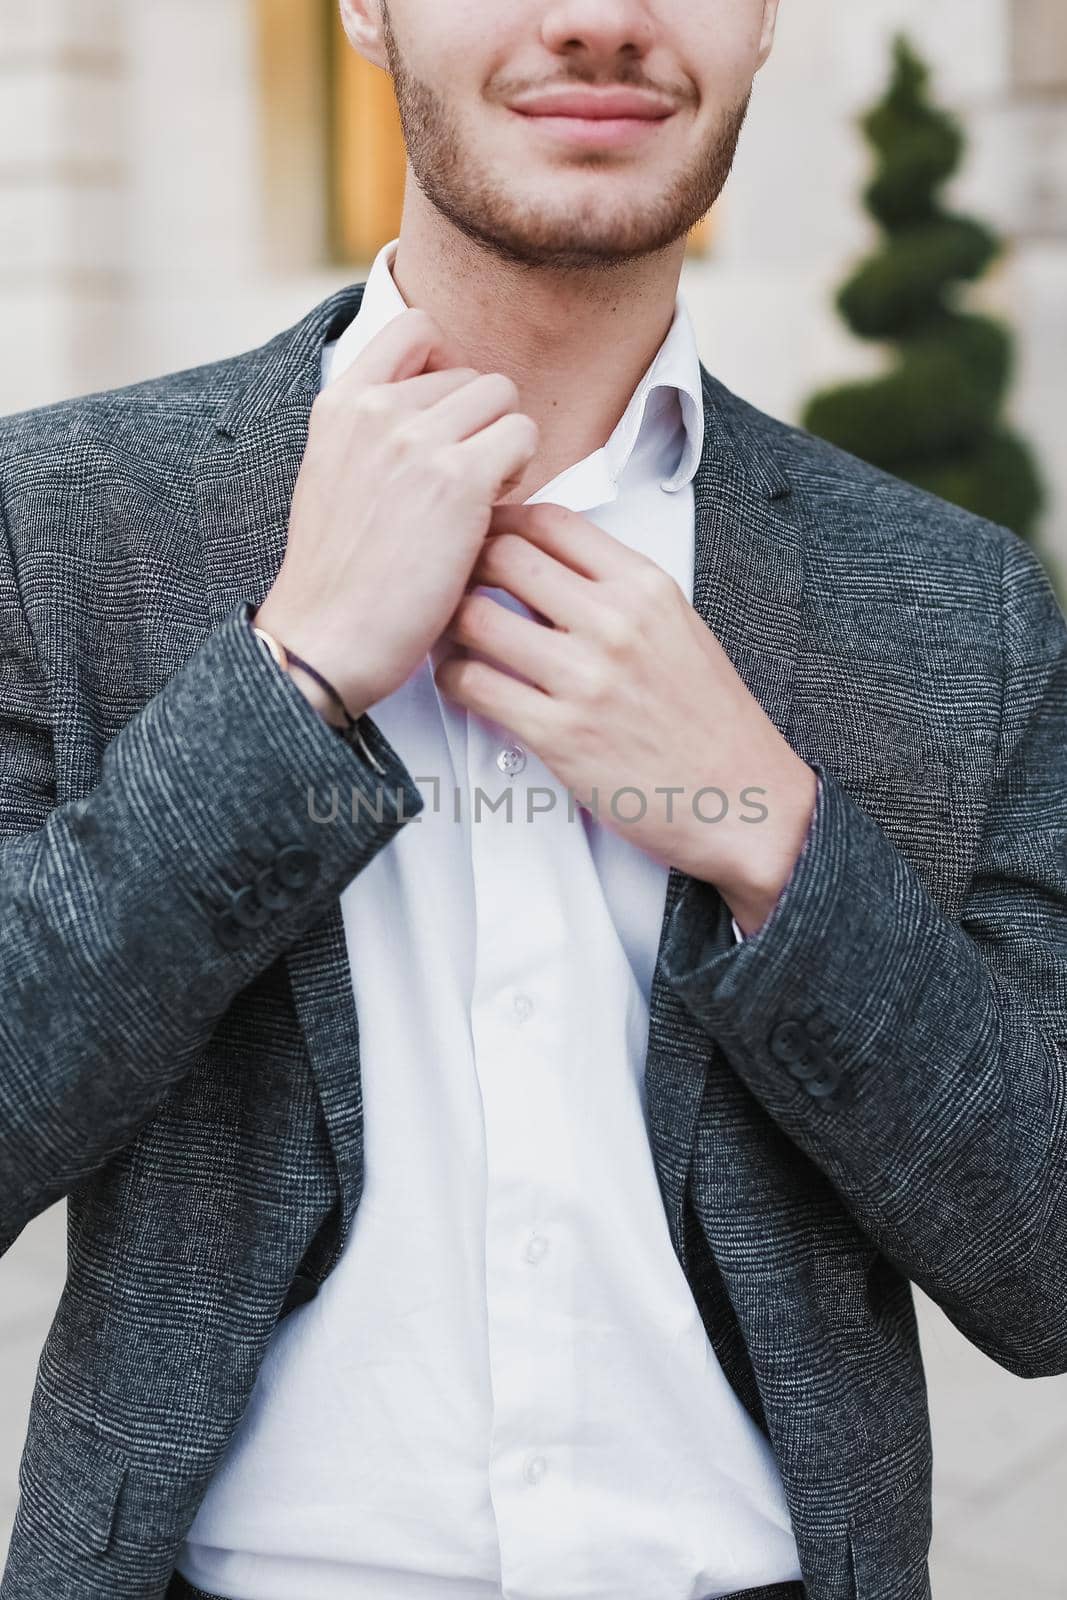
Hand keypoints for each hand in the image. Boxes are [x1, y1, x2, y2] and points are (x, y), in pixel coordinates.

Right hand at [254, 309, 538, 717]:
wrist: (326, 639)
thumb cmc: (339, 577)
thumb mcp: (332, 476)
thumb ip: (374, 432)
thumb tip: (439, 404)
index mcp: (341, 404)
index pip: (416, 329)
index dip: (446, 366)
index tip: (448, 416)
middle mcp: (377, 409)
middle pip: (472, 375)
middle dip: (478, 426)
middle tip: (462, 484)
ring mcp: (417, 440)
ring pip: (504, 399)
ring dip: (504, 446)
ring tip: (477, 498)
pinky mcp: (458, 479)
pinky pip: (524, 437)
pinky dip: (520, 474)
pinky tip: (490, 513)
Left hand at [434, 502, 816, 930]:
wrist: (744, 801)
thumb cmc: (711, 723)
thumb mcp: (679, 628)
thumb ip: (618, 590)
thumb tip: (548, 565)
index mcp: (645, 587)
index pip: (551, 521)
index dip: (504, 522)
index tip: (487, 538)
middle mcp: (615, 623)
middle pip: (502, 556)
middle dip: (466, 565)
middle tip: (454, 585)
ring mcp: (585, 679)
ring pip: (474, 617)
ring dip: (450, 623)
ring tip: (453, 637)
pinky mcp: (558, 735)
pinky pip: (473, 684)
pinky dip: (453, 678)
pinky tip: (463, 683)